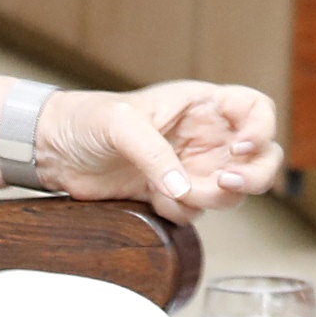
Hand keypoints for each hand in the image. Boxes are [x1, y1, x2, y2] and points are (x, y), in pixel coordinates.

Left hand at [36, 80, 282, 223]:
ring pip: (232, 191)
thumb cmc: (88, 119)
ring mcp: (192, 167)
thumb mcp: (123, 124)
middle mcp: (205, 136)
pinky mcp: (173, 194)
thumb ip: (155, 155)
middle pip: (261, 158)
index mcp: (201, 104)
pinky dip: (182, 211)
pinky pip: (198, 211)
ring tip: (173, 191)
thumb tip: (183, 188)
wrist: (54, 150)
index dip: (261, 129)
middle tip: (225, 181)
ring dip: (213, 198)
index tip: (240, 147)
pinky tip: (153, 200)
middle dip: (253, 175)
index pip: (256, 109)